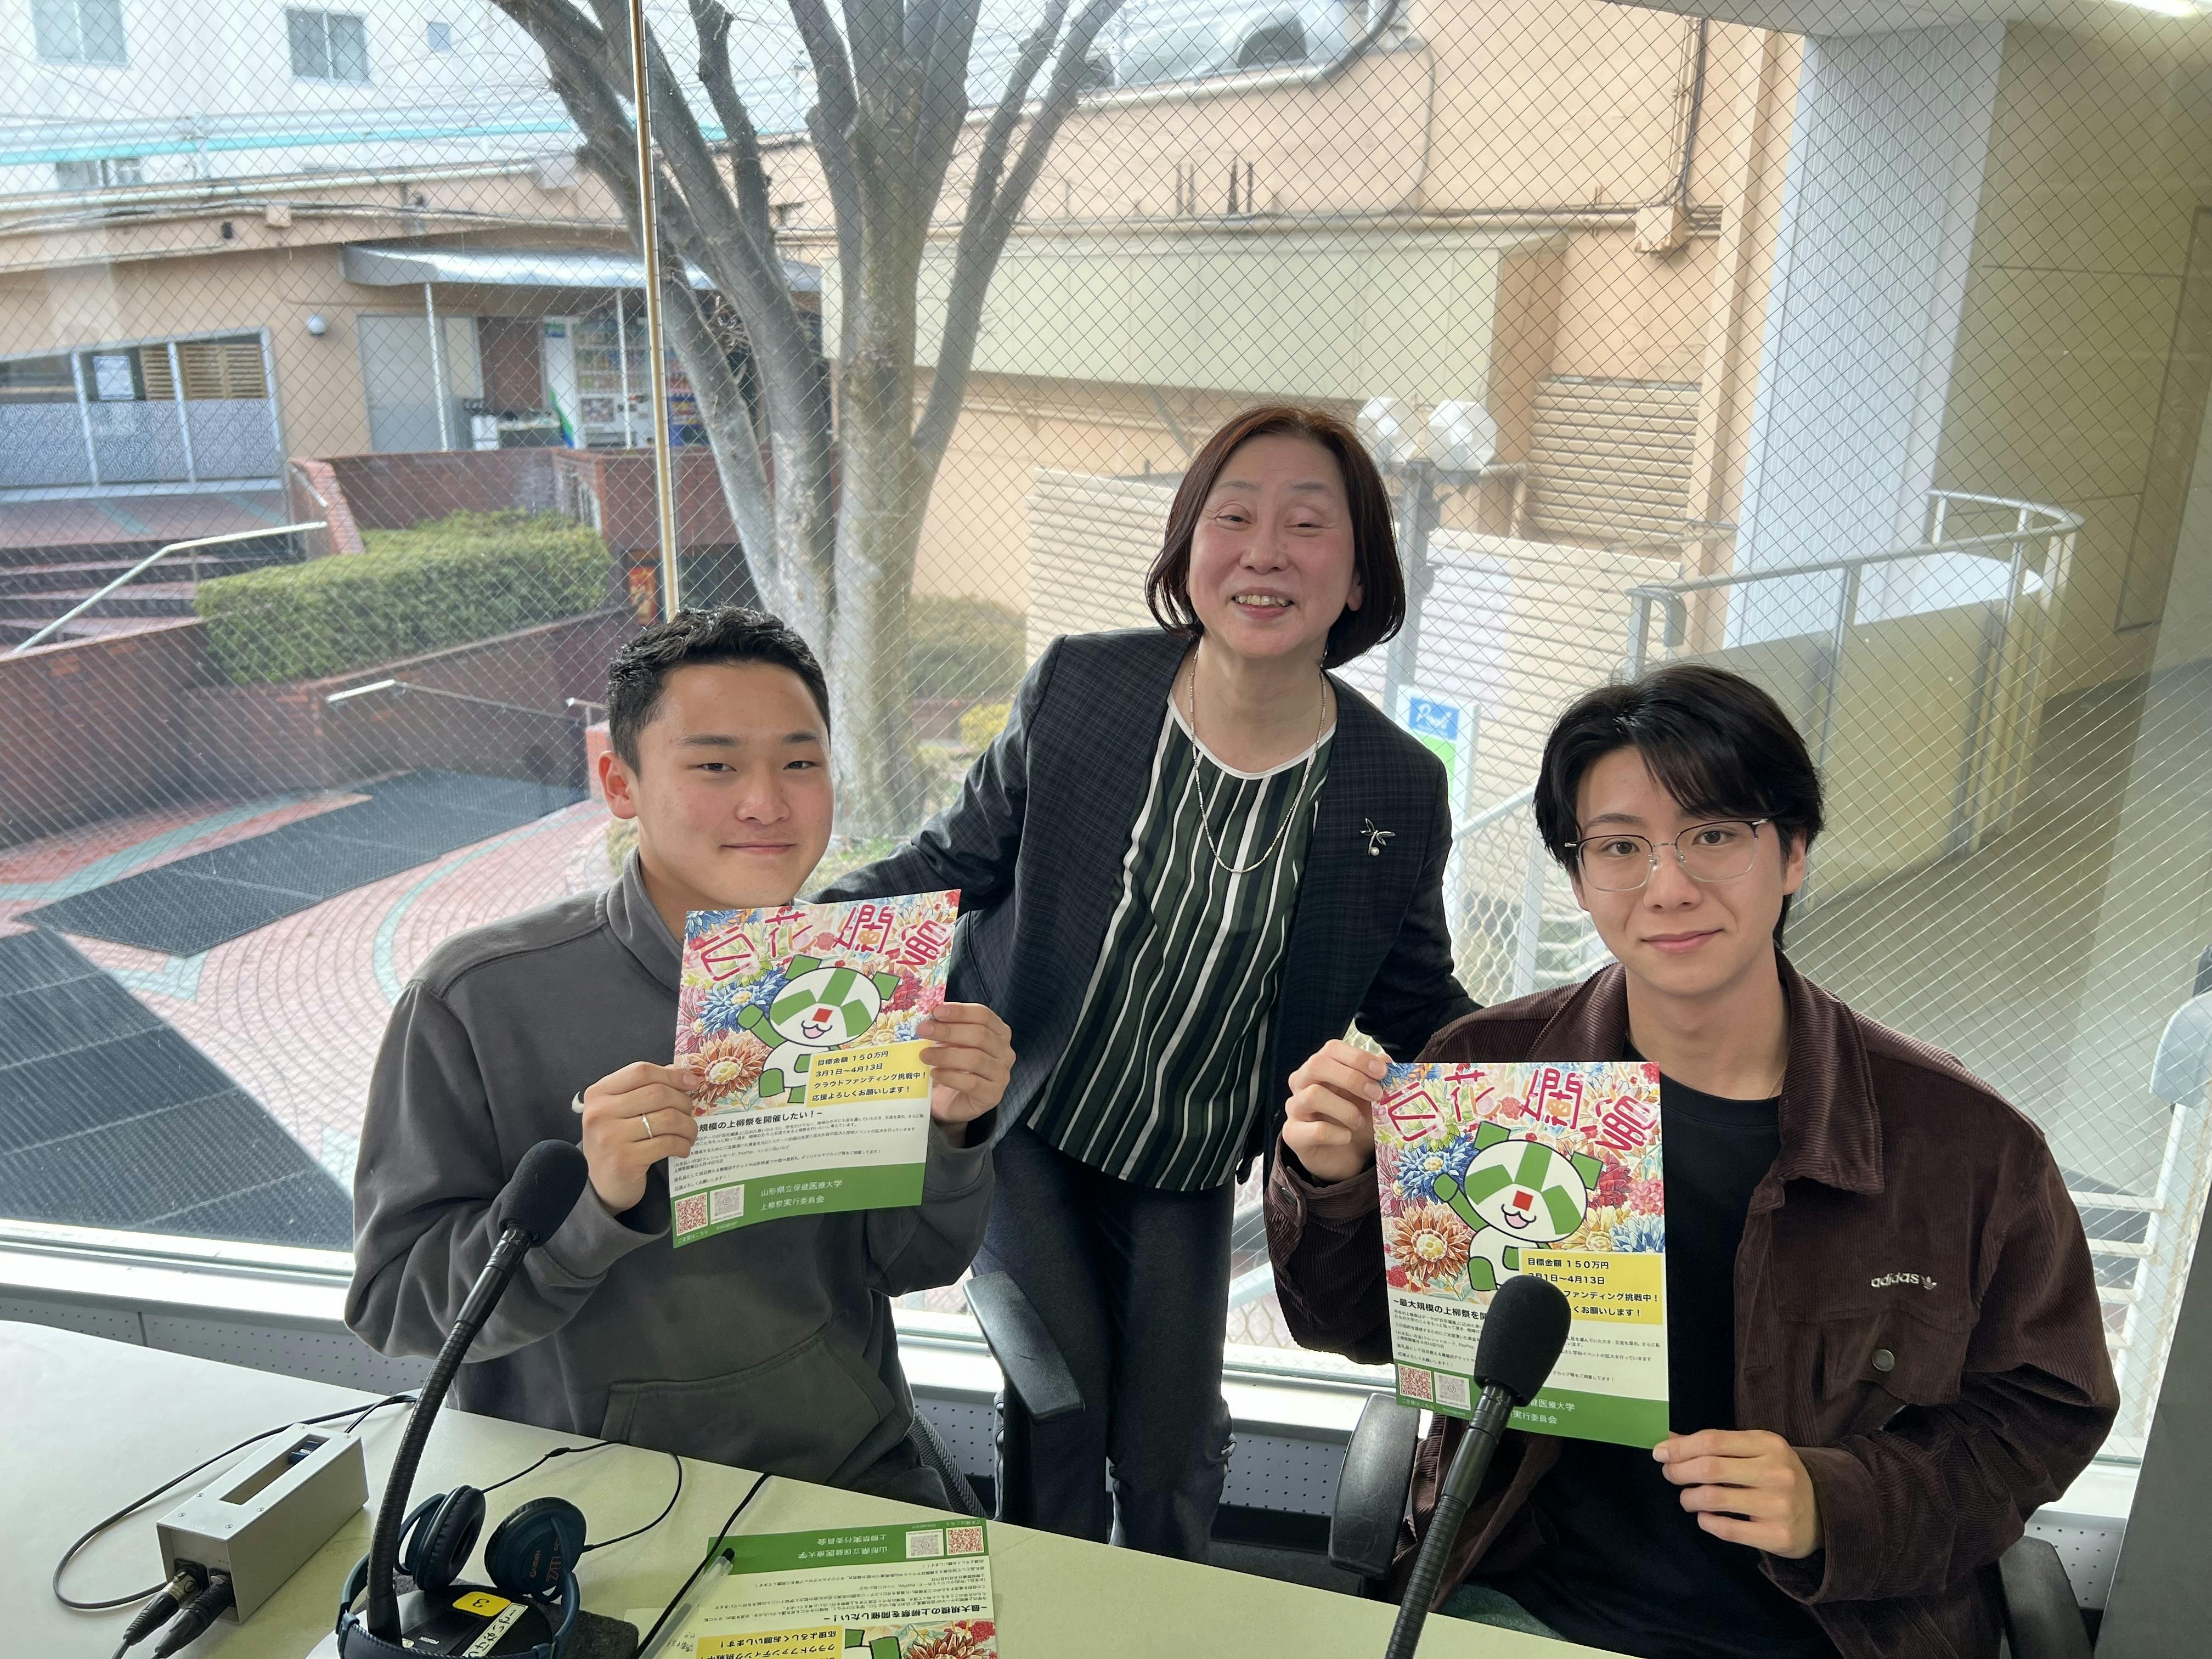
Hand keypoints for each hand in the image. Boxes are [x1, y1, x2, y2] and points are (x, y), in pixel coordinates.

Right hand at [579, 1061, 699, 1214]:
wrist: (601, 1185)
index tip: (692, 1082)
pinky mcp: (624, 1160)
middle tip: (690, 1113)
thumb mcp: (622, 1111)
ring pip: (668, 1118)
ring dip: (688, 1125)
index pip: (641, 1071)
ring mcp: (610, 1137)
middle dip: (683, 1102)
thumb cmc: (617, 1141)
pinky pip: (668, 1143)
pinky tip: (682, 1148)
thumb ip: (646, 1088)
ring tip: (690, 1133)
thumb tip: (682, 1072)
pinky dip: (683, 1145)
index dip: (671, 1074)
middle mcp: (600, 1112)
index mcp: (599, 1093)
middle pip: (658, 1093)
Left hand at [917, 1003, 1013, 1143]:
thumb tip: (929, 1018)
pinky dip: (949, 1076)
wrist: (954, 1100)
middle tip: (923, 1031)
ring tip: (924, 1055)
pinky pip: (971, 1083)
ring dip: (945, 1055)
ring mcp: (1001, 1075)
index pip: (983, 1015)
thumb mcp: (952, 1043)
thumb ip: (946, 1029)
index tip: (936, 1011)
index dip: (960, 1012)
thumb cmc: (954, 1065)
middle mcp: (1005, 1052)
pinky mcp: (993, 1095)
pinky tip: (935, 1074)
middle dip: (948, 1031)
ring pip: (975, 1059)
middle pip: (979, 1035)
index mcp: (999, 1032)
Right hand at [1281, 1038, 1386, 1183]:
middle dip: (1352, 1078)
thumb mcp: (1371, 1097)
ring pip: (1313, 1095)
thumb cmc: (1357, 1119)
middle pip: (1317, 1064)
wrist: (1346, 1156)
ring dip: (1346, 1109)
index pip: (1331, 1048)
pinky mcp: (1292, 1133)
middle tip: (1376, 1094)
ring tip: (1360, 1122)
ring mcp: (1294, 1107)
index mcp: (1321, 1067)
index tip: (1383, 1071)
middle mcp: (1302, 1082)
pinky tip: (1347, 1138)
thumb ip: (1377, 1078)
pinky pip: (1315, 1130)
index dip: (1358, 1057)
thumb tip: (1385, 1061)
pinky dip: (1338, 1134)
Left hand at [1654, 1429, 1822, 1557]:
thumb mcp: (1755, 1451)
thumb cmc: (1778, 1476)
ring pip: (1714, 1498)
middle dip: (1679, 1471)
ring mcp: (1778, 1505)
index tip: (1660, 1453)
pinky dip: (1707, 1522)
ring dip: (1689, 1498)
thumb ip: (1716, 1445)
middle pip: (1710, 1468)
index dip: (1680, 1447)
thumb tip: (1669, 1440)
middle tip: (1669, 1475)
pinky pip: (1728, 1529)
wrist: (1824, 1513)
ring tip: (1687, 1498)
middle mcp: (1776, 1472)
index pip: (1713, 1441)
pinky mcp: (1777, 1536)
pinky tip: (1704, 1517)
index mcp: (1769, 1444)